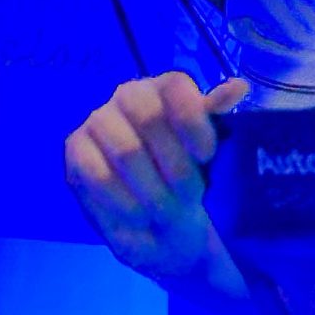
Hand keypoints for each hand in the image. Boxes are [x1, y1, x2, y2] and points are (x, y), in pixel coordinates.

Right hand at [63, 70, 247, 296]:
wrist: (165, 229)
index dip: (193, 120)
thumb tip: (238, 86)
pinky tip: (139, 217)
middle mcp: (129, 95)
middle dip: (175, 166)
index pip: (175, 85)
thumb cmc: (191, 185)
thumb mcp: (212, 159)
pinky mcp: (75, 150)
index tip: (207, 156)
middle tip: (190, 197)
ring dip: (152, 190)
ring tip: (167, 214)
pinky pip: (98, 173)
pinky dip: (124, 201)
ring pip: (126, 150)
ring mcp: (98, 120)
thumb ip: (219, 120)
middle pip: (149, 116)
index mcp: (166, 89)